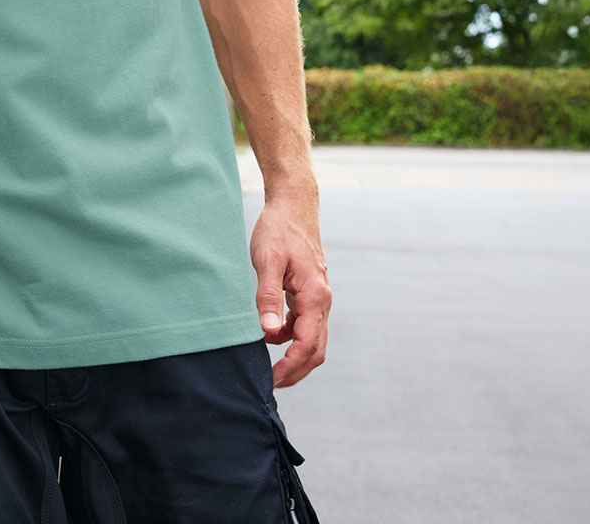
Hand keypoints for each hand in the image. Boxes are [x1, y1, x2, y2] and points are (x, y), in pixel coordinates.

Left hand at [250, 192, 330, 388]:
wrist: (293, 205)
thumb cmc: (278, 229)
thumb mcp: (267, 260)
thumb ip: (267, 297)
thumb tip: (268, 332)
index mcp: (315, 297)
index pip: (306, 345)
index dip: (289, 367)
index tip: (270, 380)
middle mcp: (322, 300)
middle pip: (315, 349)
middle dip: (295, 371)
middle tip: (270, 383)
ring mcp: (318, 296)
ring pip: (312, 338)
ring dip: (294, 356)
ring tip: (268, 365)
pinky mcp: (310, 291)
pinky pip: (305, 323)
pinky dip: (291, 336)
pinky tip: (271, 334)